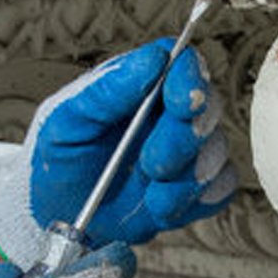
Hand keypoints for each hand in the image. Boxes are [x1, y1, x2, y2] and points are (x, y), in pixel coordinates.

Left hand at [0, 39, 235, 268]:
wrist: (56, 217)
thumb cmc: (58, 160)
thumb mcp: (64, 120)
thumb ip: (105, 89)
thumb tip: (152, 60)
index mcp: (139, 85)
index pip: (182, 62)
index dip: (190, 78)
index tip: (182, 102)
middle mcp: (168, 113)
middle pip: (208, 106)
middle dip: (183, 139)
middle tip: (151, 164)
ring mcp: (187, 151)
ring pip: (218, 151)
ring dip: (185, 179)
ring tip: (148, 193)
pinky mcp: (197, 189)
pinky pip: (221, 189)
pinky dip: (193, 202)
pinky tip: (159, 206)